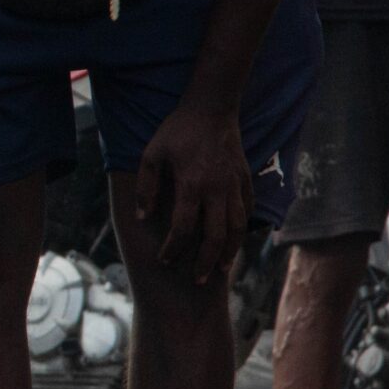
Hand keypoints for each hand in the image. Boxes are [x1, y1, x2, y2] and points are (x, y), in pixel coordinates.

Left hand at [133, 104, 250, 284]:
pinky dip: (242, 229)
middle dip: (206, 261)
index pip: (184, 227)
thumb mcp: (151, 154)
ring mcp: (235, 185)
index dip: (174, 248)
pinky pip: (247, 210)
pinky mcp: (246, 179)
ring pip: (237, 227)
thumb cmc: (177, 131)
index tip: (165, 260)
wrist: (212, 108)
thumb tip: (141, 217)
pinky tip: (234, 240)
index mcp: (192, 184)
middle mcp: (217, 189)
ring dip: (229, 251)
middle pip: (215, 236)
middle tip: (198, 280)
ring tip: (220, 269)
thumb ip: (145, 187)